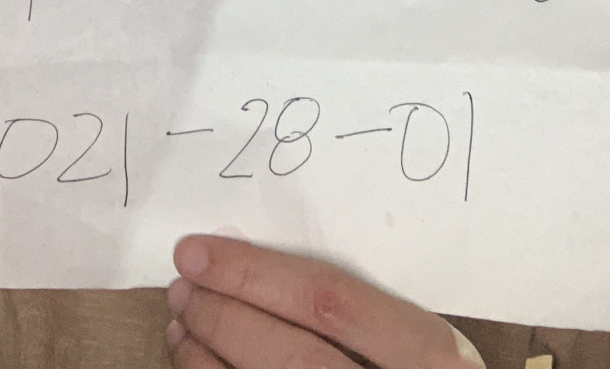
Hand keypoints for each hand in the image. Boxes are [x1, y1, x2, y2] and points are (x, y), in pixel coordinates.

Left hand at [165, 235, 483, 368]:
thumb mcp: (423, 346)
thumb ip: (367, 310)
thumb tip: (259, 267)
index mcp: (428, 358)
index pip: (328, 301)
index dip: (254, 273)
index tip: (198, 251)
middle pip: (288, 355)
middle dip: (223, 314)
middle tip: (182, 285)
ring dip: (205, 360)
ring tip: (181, 323)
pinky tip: (194, 367)